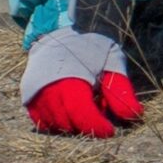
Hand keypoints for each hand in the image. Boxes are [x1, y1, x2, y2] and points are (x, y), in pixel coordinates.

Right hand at [21, 30, 141, 138]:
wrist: (59, 31)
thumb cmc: (89, 49)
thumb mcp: (112, 63)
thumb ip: (121, 90)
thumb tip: (134, 115)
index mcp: (71, 76)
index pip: (81, 112)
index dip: (96, 125)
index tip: (110, 131)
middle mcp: (48, 86)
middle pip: (67, 121)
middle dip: (85, 127)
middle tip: (98, 119)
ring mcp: (35, 92)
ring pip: (53, 124)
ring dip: (71, 125)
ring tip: (83, 110)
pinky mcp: (28, 97)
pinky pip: (41, 121)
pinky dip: (56, 123)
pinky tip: (68, 112)